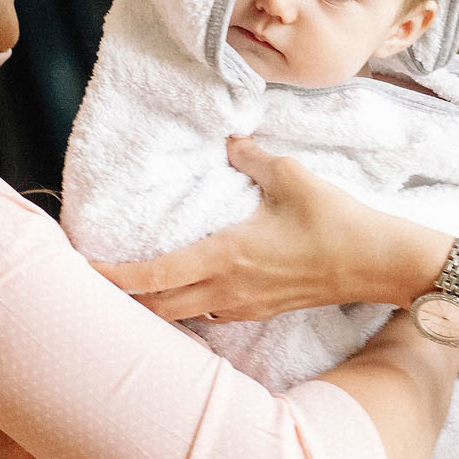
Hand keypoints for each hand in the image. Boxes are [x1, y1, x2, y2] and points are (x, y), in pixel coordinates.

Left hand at [94, 139, 450, 321]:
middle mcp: (226, 292)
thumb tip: (226, 140)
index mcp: (225, 258)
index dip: (111, 279)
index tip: (80, 271)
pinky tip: (180, 289)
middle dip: (119, 301)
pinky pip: (206, 317)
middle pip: (155, 310)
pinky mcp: (258, 312)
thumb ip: (249, 157)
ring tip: (125, 288)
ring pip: (179, 318)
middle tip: (89, 284)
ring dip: (150, 306)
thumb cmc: (335, 221)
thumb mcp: (290, 176)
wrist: (377, 263)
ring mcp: (242, 308)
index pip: (152, 279)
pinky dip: (181, 307)